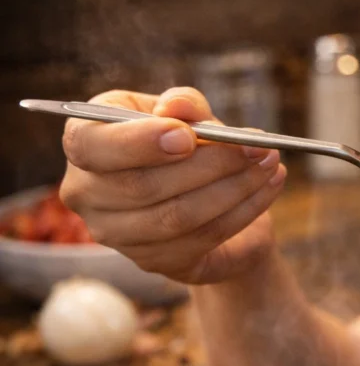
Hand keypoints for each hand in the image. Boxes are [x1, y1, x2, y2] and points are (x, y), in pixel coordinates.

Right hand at [60, 87, 286, 283]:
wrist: (211, 195)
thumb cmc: (188, 145)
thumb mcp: (187, 114)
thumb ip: (184, 104)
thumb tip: (177, 108)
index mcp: (83, 142)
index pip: (91, 145)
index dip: (140, 143)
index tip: (188, 137)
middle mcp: (86, 192)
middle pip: (143, 186)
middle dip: (210, 164)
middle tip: (257, 147)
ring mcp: (116, 234)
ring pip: (177, 217)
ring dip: (234, 188)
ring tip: (270, 163)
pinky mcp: (153, 261)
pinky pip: (203, 238)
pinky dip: (245, 210)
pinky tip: (270, 187)